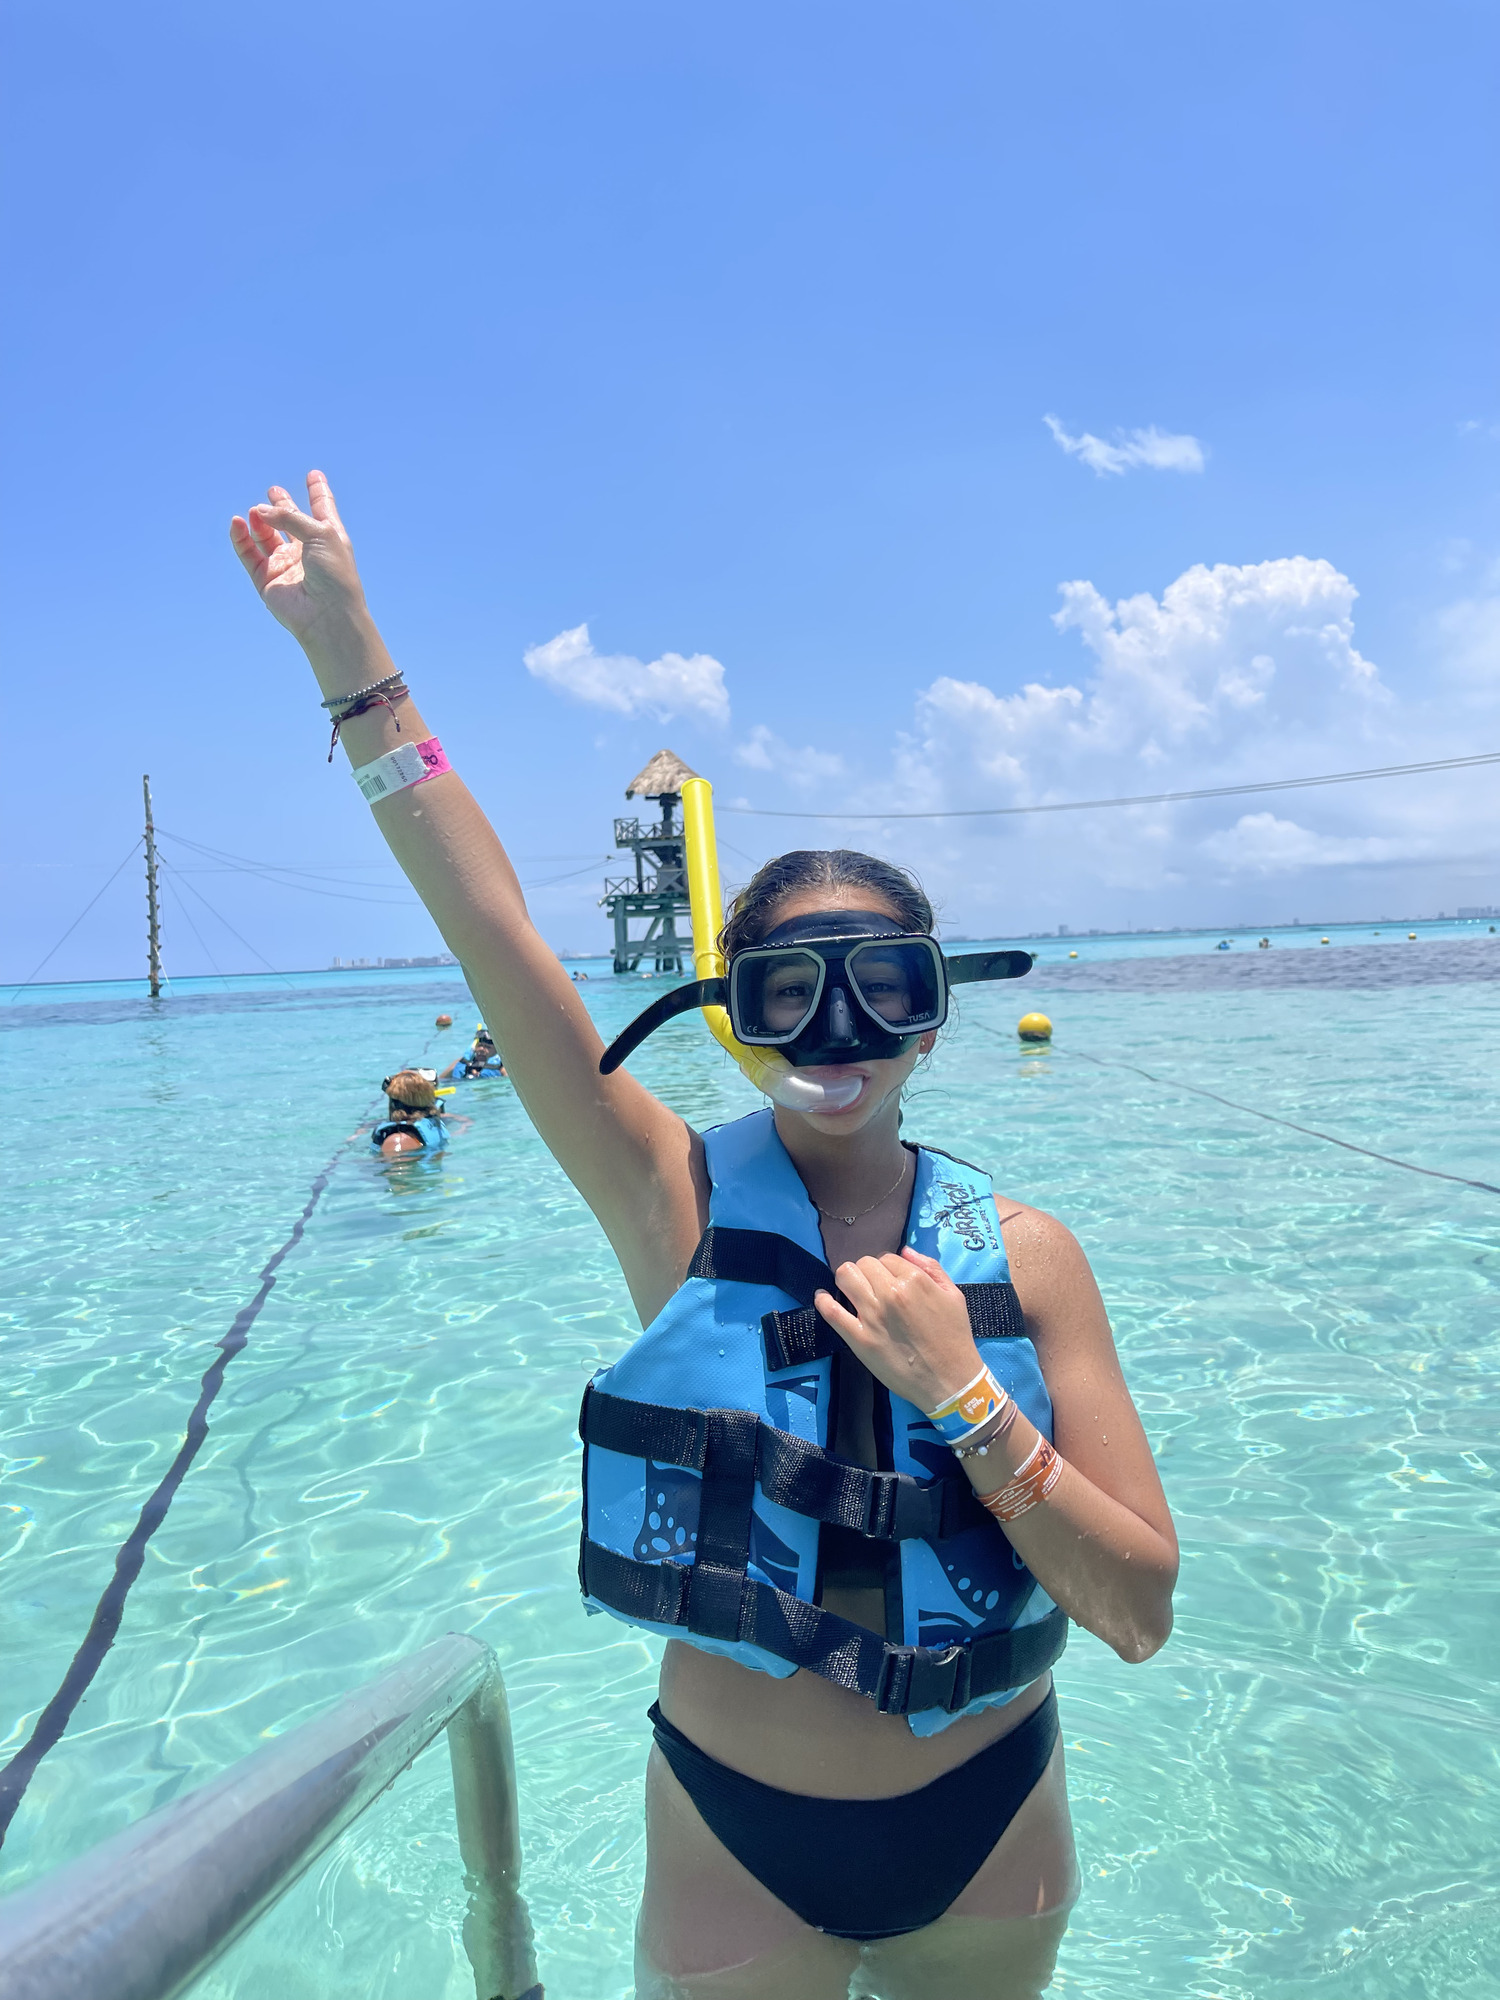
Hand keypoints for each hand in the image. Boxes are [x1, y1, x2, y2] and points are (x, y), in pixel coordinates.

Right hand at [229, 471, 377, 683]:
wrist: (327, 613)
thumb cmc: (334, 573)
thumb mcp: (320, 533)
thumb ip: (289, 516)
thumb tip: (258, 511)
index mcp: (328, 538)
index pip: (322, 509)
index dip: (318, 492)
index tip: (314, 475)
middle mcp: (307, 551)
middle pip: (291, 522)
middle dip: (283, 506)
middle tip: (273, 491)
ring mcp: (286, 565)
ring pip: (266, 536)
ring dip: (260, 521)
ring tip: (257, 510)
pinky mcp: (267, 580)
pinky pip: (248, 554)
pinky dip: (240, 538)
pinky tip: (238, 522)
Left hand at [814, 1247, 978, 1413]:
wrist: (950, 1380)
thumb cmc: (954, 1337)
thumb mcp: (953, 1295)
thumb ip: (931, 1268)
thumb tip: (904, 1250)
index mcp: (914, 1280)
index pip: (886, 1258)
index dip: (887, 1268)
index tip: (888, 1280)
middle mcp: (891, 1294)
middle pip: (864, 1264)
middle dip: (867, 1271)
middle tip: (872, 1286)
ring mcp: (872, 1316)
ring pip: (845, 1277)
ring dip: (847, 1279)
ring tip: (852, 1289)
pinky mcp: (859, 1338)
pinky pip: (831, 1311)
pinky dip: (823, 1300)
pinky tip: (823, 1297)